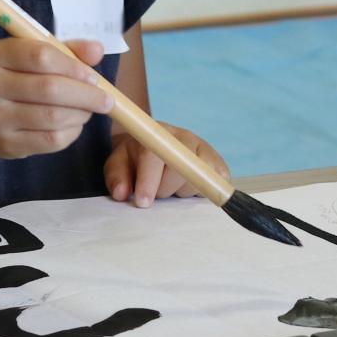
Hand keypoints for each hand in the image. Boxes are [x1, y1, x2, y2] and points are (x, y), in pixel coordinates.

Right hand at [0, 38, 110, 158]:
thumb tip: (97, 50)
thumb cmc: (15, 80)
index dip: (73, 66)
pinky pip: (50, 140)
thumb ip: (67, 51)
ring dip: (81, 114)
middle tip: (106, 100)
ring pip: (53, 117)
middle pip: (49, 89)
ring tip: (88, 110)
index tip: (93, 77)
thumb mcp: (33, 57)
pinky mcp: (6, 144)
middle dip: (86, 95)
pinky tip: (74, 125)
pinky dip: (71, 132)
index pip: (41, 56)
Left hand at [105, 124, 228, 206]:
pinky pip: (219, 180)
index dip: (148, 181)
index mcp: (154, 134)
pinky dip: (206, 189)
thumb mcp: (118, 165)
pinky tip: (192, 187)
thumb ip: (117, 177)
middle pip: (180, 170)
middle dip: (165, 189)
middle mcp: (182, 137)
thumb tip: (122, 193)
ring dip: (184, 191)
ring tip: (173, 186)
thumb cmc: (134, 158)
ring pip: (199, 179)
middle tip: (157, 190)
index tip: (142, 202)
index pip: (154, 156)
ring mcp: (202, 148)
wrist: (154, 145)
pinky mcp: (216, 161)